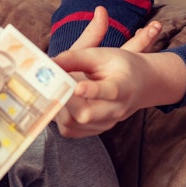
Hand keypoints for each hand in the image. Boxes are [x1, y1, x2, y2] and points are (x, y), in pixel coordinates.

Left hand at [53, 7, 162, 137]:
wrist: (137, 85)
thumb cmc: (117, 66)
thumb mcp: (100, 55)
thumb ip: (74, 58)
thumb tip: (48, 63)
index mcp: (125, 87)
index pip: (112, 91)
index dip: (93, 91)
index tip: (78, 87)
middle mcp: (116, 110)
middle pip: (87, 114)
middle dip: (64, 99)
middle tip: (53, 82)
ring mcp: (105, 124)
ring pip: (72, 123)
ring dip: (58, 105)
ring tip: (58, 88)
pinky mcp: (93, 131)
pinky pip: (69, 129)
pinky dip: (59, 115)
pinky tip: (61, 99)